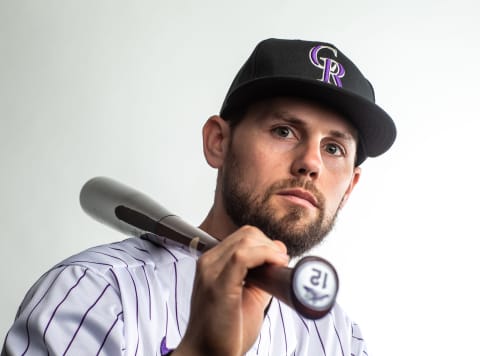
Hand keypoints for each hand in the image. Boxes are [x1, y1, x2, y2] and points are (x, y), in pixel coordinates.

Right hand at [173, 225, 288, 355]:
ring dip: (270, 249)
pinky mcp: (218, 285)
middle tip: (281, 264)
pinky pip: (243, 256)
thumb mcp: (249, 297)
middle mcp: (209, 263)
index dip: (266, 244)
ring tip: (279, 265)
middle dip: (270, 244)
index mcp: (213, 264)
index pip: (243, 237)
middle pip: (247, 234)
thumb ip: (262, 275)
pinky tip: (275, 265)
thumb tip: (278, 253)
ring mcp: (211, 272)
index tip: (279, 260)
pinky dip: (264, 255)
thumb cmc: (224, 332)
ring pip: (246, 240)